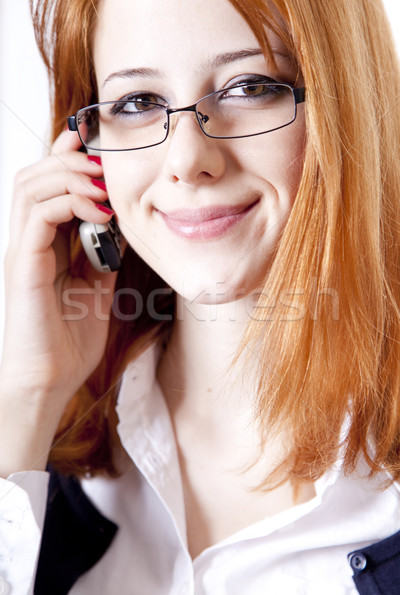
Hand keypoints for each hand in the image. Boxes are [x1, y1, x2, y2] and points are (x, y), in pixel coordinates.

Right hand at [1, 130, 117, 422]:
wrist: (50, 378)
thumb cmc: (70, 337)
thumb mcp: (97, 283)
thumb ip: (103, 250)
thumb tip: (124, 221)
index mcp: (43, 242)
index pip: (48, 185)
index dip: (68, 158)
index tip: (95, 141)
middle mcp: (27, 239)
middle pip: (34, 176)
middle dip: (69, 159)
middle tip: (104, 161)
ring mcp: (22, 250)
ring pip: (30, 187)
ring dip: (69, 176)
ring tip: (102, 184)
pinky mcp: (23, 264)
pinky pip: (38, 215)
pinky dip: (68, 202)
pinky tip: (98, 211)